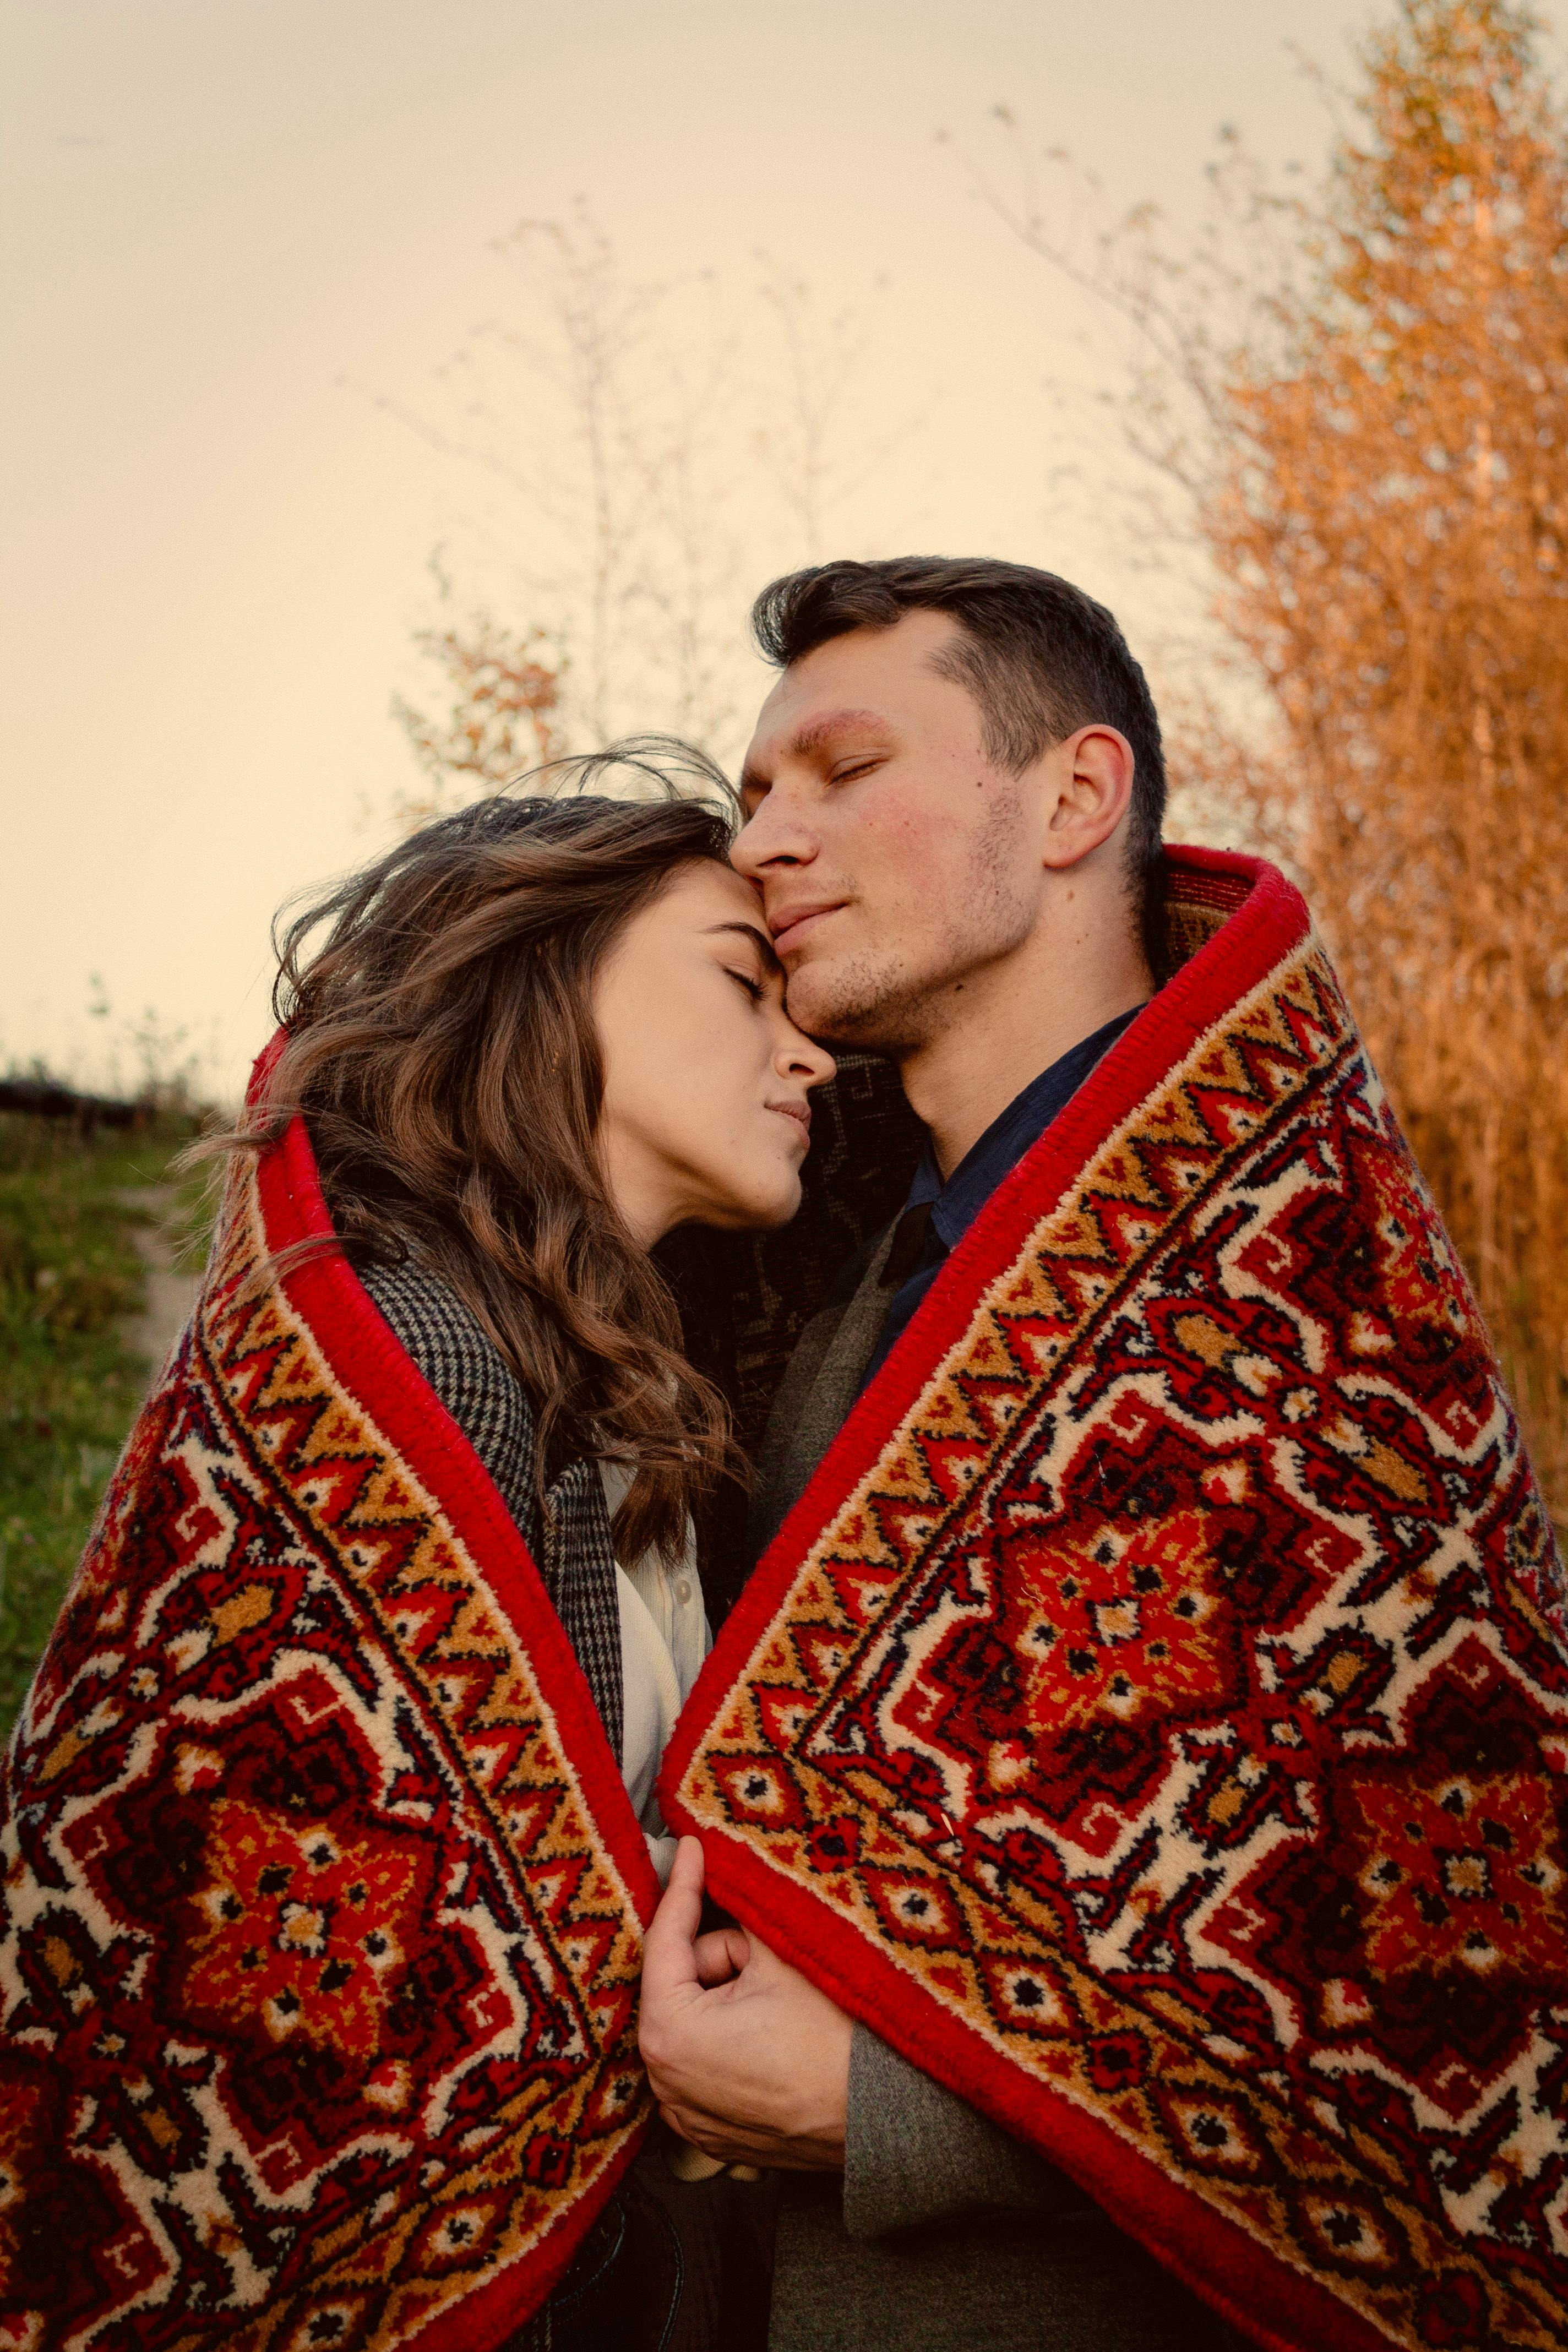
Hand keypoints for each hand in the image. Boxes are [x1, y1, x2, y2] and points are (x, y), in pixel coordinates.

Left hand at [639, 1835, 851, 2170]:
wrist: (885, 2117)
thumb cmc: (834, 2038)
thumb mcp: (781, 1953)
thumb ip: (738, 1907)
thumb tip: (717, 1866)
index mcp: (668, 2030)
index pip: (666, 1937)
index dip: (684, 1883)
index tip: (691, 1846)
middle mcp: (664, 2079)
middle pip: (683, 1983)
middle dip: (722, 1957)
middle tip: (768, 1955)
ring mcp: (687, 2114)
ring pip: (696, 2021)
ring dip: (727, 1997)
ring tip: (778, 2001)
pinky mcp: (713, 2134)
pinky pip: (707, 2063)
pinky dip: (729, 2040)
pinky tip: (773, 2035)